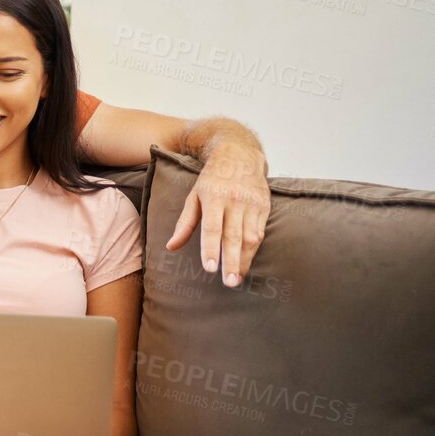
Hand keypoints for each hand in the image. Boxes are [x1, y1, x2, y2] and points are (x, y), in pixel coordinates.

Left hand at [165, 143, 271, 286]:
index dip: (211, 249)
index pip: (212, 228)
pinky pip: (260, 230)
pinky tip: (247, 261)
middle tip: (229, 282)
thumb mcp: (193, 196)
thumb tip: (171, 247)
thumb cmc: (212, 179)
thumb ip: (184, 223)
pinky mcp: (265, 205)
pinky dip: (254, 248)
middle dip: (232, 261)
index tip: (210, 268)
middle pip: (233, 236)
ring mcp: (252, 203)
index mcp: (213, 197)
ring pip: (250, 236)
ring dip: (245, 259)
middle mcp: (234, 200)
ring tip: (237, 278)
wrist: (240, 153)